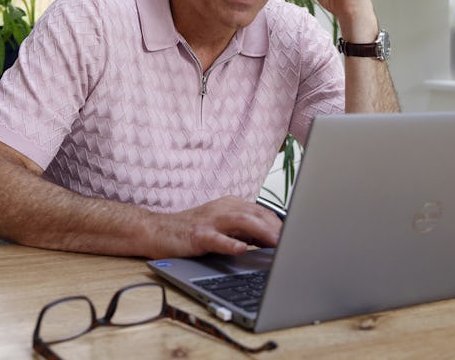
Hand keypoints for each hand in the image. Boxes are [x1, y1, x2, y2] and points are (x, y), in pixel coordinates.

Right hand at [147, 196, 281, 257]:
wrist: (157, 231)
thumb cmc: (191, 230)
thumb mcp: (222, 227)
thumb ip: (245, 231)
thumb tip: (274, 241)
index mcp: (230, 205)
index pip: (262, 211)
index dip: (281, 224)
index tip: (297, 235)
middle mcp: (222, 209)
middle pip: (256, 214)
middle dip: (277, 227)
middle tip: (294, 241)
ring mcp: (209, 221)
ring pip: (240, 221)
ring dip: (261, 232)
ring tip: (277, 243)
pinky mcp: (196, 235)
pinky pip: (216, 238)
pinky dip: (230, 243)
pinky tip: (242, 249)